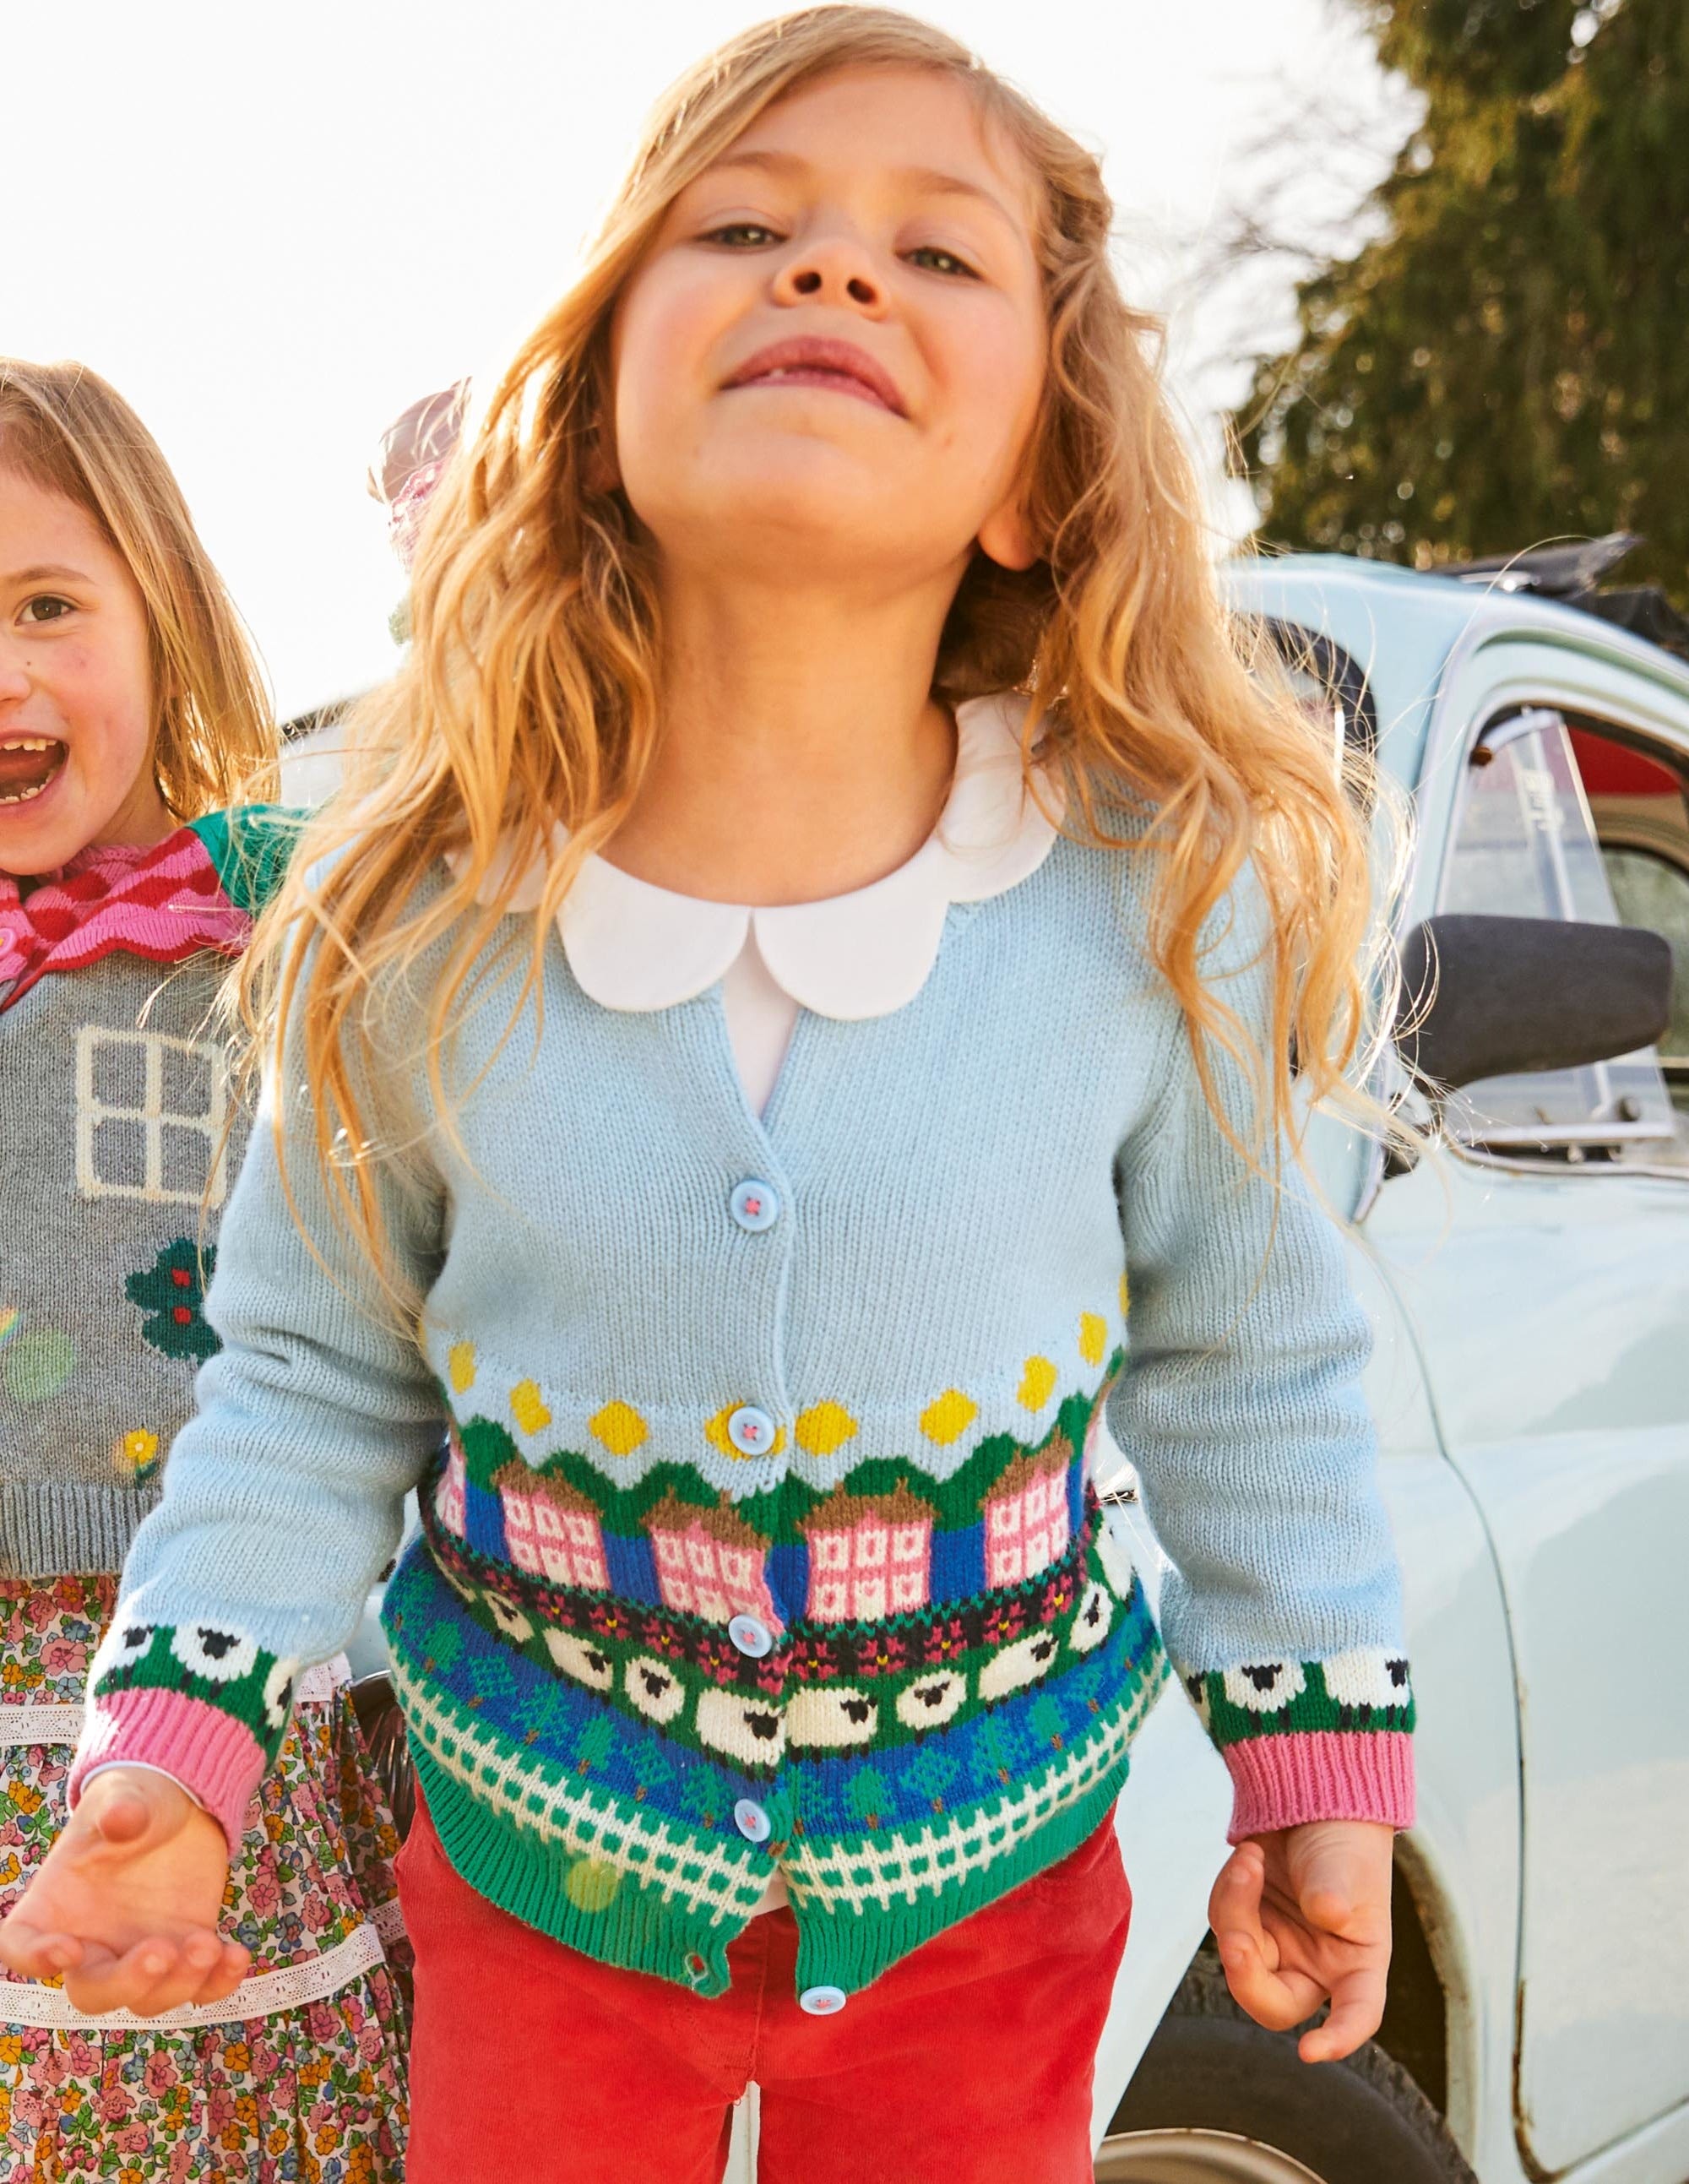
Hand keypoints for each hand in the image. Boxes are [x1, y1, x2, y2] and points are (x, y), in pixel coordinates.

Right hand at [0, 1767, 247, 2015]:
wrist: (181, 1807)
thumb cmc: (136, 1802)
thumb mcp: (126, 1794)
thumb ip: (120, 1806)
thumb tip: (123, 1819)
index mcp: (55, 1908)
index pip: (22, 1947)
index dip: (36, 1959)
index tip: (69, 1949)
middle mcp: (92, 1942)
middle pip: (93, 1992)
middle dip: (126, 1984)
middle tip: (161, 1951)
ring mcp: (139, 1953)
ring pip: (149, 1999)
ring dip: (179, 1983)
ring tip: (208, 1944)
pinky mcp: (185, 1951)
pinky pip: (198, 1988)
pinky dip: (217, 1984)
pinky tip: (236, 1957)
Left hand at [1208, 1818, 1393, 2061]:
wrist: (1314, 1801)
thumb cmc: (1345, 1840)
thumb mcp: (1348, 1866)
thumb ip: (1337, 1895)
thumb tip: (1325, 1915)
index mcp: (1356, 1965)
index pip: (1356, 2014)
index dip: (1338, 2039)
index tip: (1309, 2052)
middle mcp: (1315, 1965)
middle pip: (1273, 2002)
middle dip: (1248, 1977)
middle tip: (1237, 1942)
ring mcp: (1276, 1945)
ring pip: (1239, 1956)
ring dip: (1236, 1906)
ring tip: (1252, 1858)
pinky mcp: (1247, 1922)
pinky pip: (1224, 1921)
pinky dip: (1230, 1889)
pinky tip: (1249, 1856)